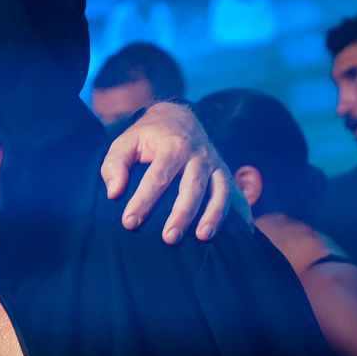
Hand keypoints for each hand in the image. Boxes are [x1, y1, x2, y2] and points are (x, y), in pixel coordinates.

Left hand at [100, 101, 248, 242]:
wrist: (179, 117)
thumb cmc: (147, 137)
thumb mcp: (125, 142)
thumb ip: (114, 165)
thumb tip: (114, 193)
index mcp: (172, 145)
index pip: (157, 176)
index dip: (143, 200)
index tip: (129, 222)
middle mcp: (198, 155)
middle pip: (192, 187)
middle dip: (182, 214)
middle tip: (168, 238)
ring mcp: (215, 164)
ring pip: (219, 190)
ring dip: (214, 215)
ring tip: (202, 237)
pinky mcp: (225, 173)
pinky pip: (235, 193)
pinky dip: (240, 212)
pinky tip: (242, 232)